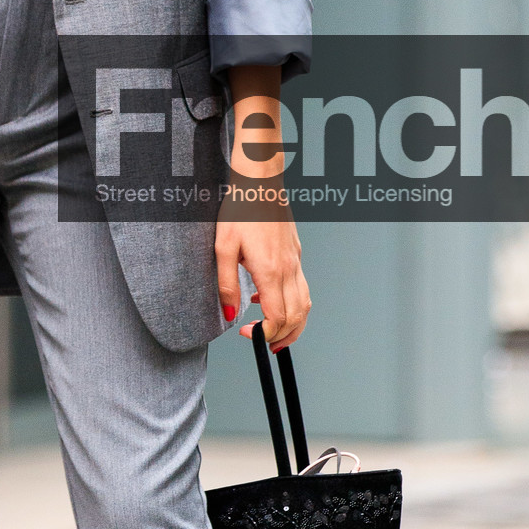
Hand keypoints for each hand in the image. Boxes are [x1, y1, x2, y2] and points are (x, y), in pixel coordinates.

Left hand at [215, 63, 310, 349]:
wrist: (260, 183)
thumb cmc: (240, 210)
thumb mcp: (222, 248)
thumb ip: (226, 285)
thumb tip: (230, 314)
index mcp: (270, 270)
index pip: (277, 317)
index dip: (265, 335)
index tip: (249, 335)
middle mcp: (288, 269)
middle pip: (297, 317)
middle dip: (283, 338)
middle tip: (265, 345)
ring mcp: (296, 261)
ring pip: (305, 304)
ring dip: (294, 324)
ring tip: (275, 333)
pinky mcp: (296, 254)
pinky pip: (301, 287)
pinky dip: (292, 303)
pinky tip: (268, 298)